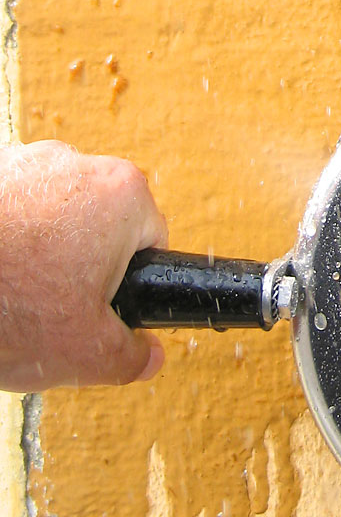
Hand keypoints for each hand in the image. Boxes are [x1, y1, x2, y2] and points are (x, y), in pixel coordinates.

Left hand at [0, 140, 166, 389]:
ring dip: (36, 247)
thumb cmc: (5, 305)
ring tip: (8, 289)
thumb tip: (147, 356)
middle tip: (47, 304)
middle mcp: (77, 163)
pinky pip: (8, 207)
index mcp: (123, 194)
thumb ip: (129, 356)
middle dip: (78, 262)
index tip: (93, 304)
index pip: (150, 241)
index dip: (124, 282)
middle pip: (98, 222)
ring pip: (49, 214)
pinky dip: (1, 235)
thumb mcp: (84, 353)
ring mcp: (24, 160)